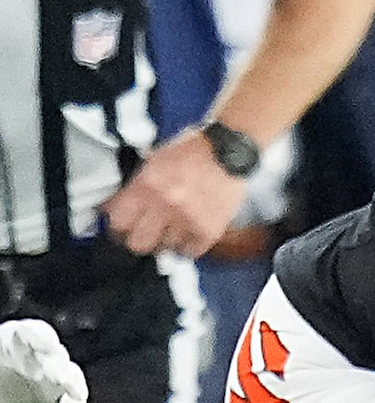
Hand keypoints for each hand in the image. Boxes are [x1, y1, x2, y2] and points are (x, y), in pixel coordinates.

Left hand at [0, 319, 84, 402]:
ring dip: (72, 382)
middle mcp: (35, 355)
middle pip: (53, 353)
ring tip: (72, 392)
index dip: (41, 337)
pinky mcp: (58, 398)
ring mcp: (49, 376)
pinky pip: (73, 399)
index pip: (31, 331)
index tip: (47, 346)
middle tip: (56, 375)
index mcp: (11, 341)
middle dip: (58, 363)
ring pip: (69, 374)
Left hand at [98, 131, 245, 257]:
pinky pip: (190, 251)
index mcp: (146, 185)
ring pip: (164, 248)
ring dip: (165, 241)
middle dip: (138, 239)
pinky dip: (187, 246)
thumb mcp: (155, 160)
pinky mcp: (210, 230)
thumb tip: (117, 207)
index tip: (121, 228)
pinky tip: (188, 235)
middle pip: (138, 244)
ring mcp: (188, 220)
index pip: (118, 221)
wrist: (230, 150)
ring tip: (170, 231)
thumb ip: (136, 185)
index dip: (117, 227)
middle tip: (143, 235)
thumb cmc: (191, 151)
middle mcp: (164, 205)